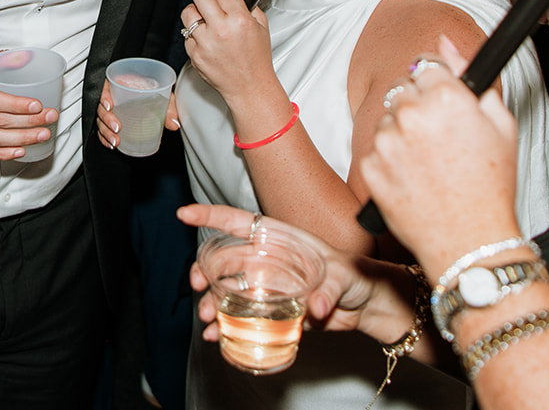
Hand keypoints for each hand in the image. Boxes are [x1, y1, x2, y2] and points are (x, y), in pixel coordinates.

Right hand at [98, 80, 178, 148]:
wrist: (153, 92)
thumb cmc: (153, 89)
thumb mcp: (163, 94)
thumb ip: (168, 107)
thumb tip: (174, 124)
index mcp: (120, 83)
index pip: (105, 87)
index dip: (104, 97)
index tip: (109, 106)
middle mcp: (112, 96)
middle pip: (100, 106)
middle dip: (107, 119)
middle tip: (117, 128)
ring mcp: (109, 109)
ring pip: (100, 120)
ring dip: (105, 132)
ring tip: (115, 141)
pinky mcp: (110, 121)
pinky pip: (102, 129)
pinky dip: (104, 138)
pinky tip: (111, 144)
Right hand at [179, 204, 383, 339]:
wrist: (364, 306)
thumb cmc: (356, 277)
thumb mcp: (345, 275)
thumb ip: (329, 288)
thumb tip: (316, 308)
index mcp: (279, 240)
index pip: (238, 223)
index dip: (209, 216)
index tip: (184, 214)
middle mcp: (266, 260)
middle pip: (224, 260)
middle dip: (205, 269)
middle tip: (199, 285)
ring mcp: (265, 286)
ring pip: (227, 290)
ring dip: (211, 302)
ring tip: (207, 318)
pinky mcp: (269, 311)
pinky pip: (240, 316)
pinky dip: (224, 326)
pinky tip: (216, 335)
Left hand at [180, 0, 276, 102]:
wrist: (249, 86)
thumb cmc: (256, 57)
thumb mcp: (259, 23)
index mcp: (240, 20)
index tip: (227, 4)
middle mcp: (221, 30)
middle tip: (211, 6)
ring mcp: (205, 43)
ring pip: (188, 13)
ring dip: (196, 15)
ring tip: (208, 24)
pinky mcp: (194, 55)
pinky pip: (186, 35)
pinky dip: (195, 36)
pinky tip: (208, 42)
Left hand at [361, 39, 521, 272]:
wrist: (470, 242)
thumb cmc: (492, 186)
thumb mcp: (501, 124)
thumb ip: (471, 74)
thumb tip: (445, 43)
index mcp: (446, 96)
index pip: (426, 64)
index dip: (437, 83)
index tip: (442, 99)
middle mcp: (411, 113)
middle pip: (403, 88)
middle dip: (418, 105)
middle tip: (439, 137)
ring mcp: (387, 142)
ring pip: (387, 118)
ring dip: (402, 132)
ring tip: (429, 162)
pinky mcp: (370, 169)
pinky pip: (376, 150)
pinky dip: (390, 160)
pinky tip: (414, 178)